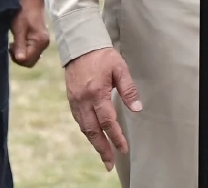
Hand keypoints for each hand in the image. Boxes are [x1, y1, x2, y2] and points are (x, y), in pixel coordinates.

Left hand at [10, 0, 50, 67]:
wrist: (31, 0)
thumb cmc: (23, 13)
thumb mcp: (19, 29)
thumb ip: (20, 45)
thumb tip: (21, 59)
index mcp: (40, 41)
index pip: (28, 60)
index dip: (17, 58)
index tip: (10, 46)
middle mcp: (44, 44)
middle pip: (31, 61)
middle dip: (19, 57)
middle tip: (11, 45)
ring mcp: (43, 42)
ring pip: (31, 57)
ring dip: (21, 53)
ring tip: (14, 42)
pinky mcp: (41, 40)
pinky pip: (33, 51)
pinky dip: (25, 50)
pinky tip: (19, 41)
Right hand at [63, 46, 141, 171]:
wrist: (80, 45)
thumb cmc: (102, 55)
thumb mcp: (120, 68)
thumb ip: (128, 89)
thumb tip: (137, 108)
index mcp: (96, 93)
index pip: (107, 121)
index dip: (116, 137)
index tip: (123, 148)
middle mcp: (83, 100)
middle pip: (92, 130)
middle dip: (102, 148)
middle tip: (109, 163)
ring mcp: (75, 101)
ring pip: (84, 127)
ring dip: (94, 142)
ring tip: (103, 153)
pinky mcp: (71, 99)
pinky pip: (78, 120)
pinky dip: (87, 131)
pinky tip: (93, 136)